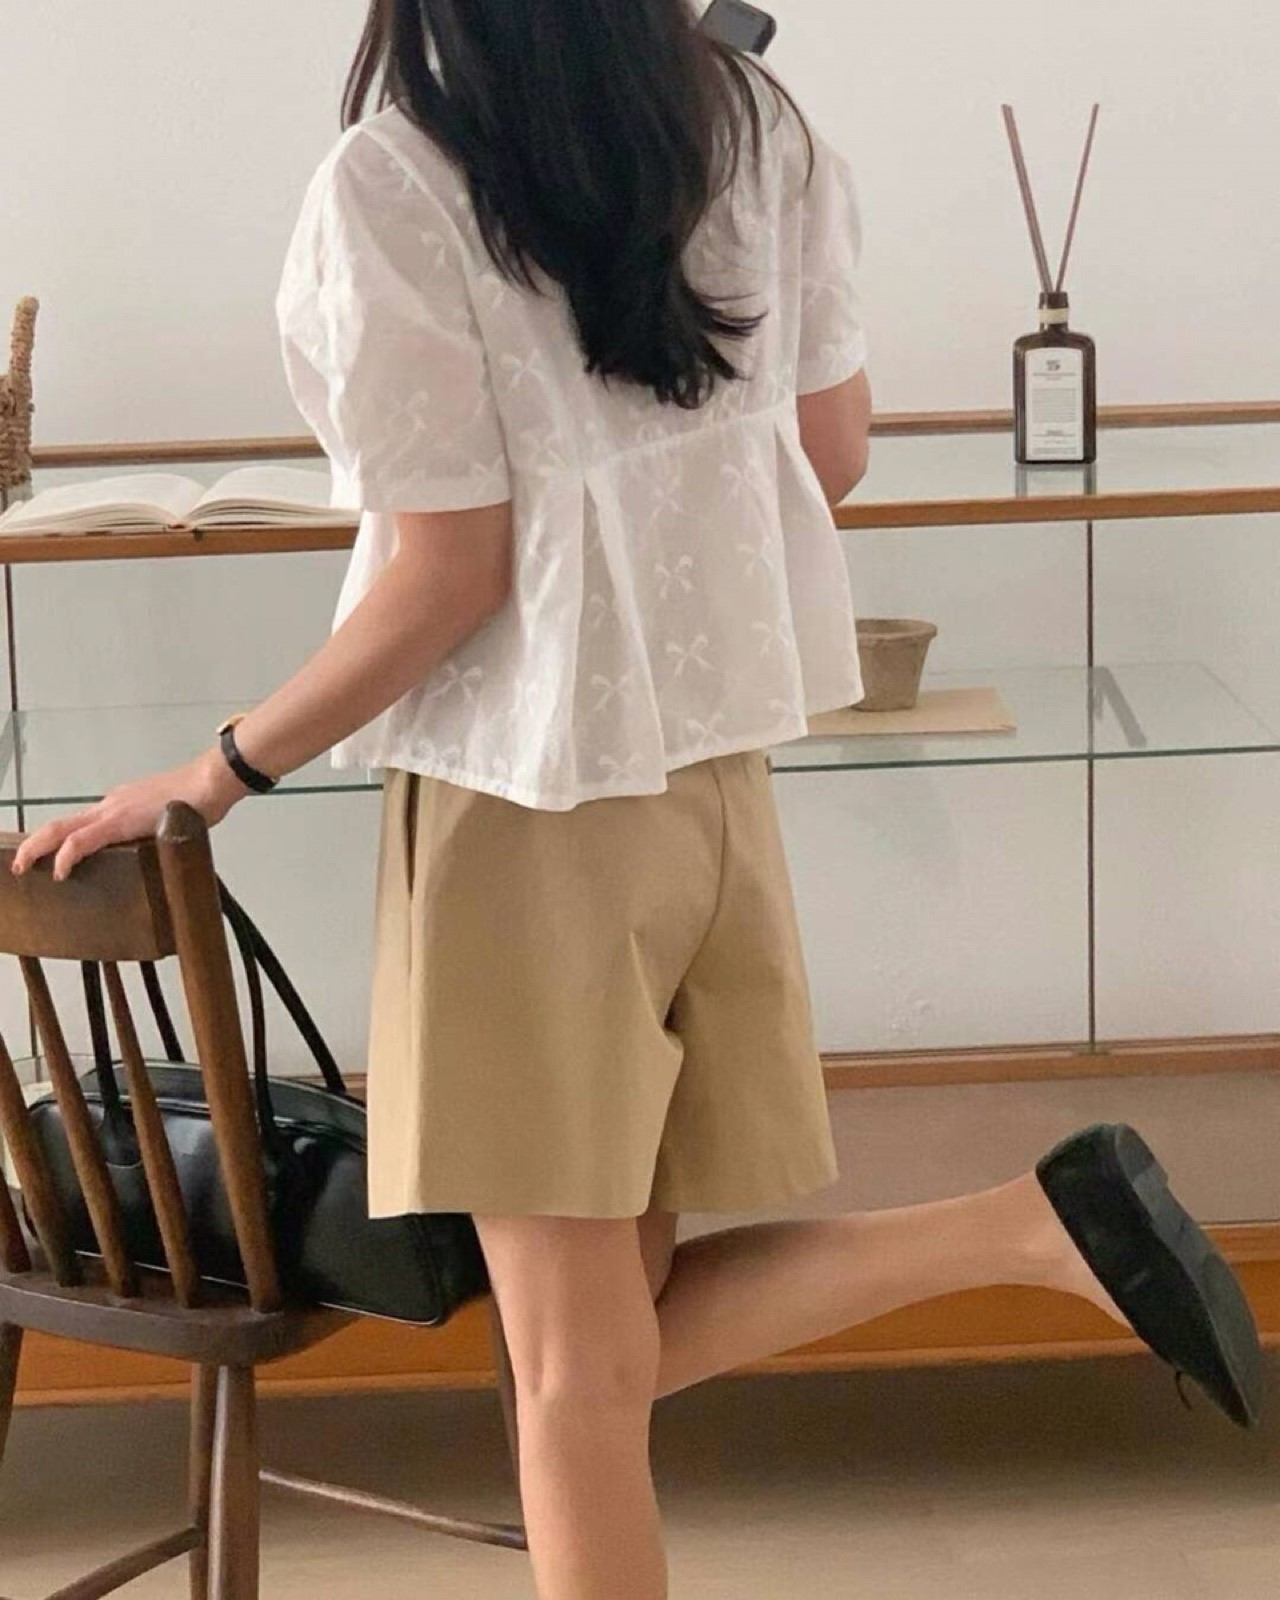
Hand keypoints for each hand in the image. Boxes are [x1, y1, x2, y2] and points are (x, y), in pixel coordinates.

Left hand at [11, 747, 248, 881]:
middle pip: (61, 823)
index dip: (60, 840)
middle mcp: (111, 804)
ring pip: (61, 828)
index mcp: (122, 805)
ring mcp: (113, 810)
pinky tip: (60, 871)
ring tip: (24, 867)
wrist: (211, 781)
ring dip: (38, 847)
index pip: (82, 822)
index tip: (51, 856)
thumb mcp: (175, 820)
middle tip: (20, 864)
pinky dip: (66, 855)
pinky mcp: (120, 821)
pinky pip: (82, 840)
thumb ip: (162, 833)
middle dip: (35, 844)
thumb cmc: (202, 797)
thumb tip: (167, 851)